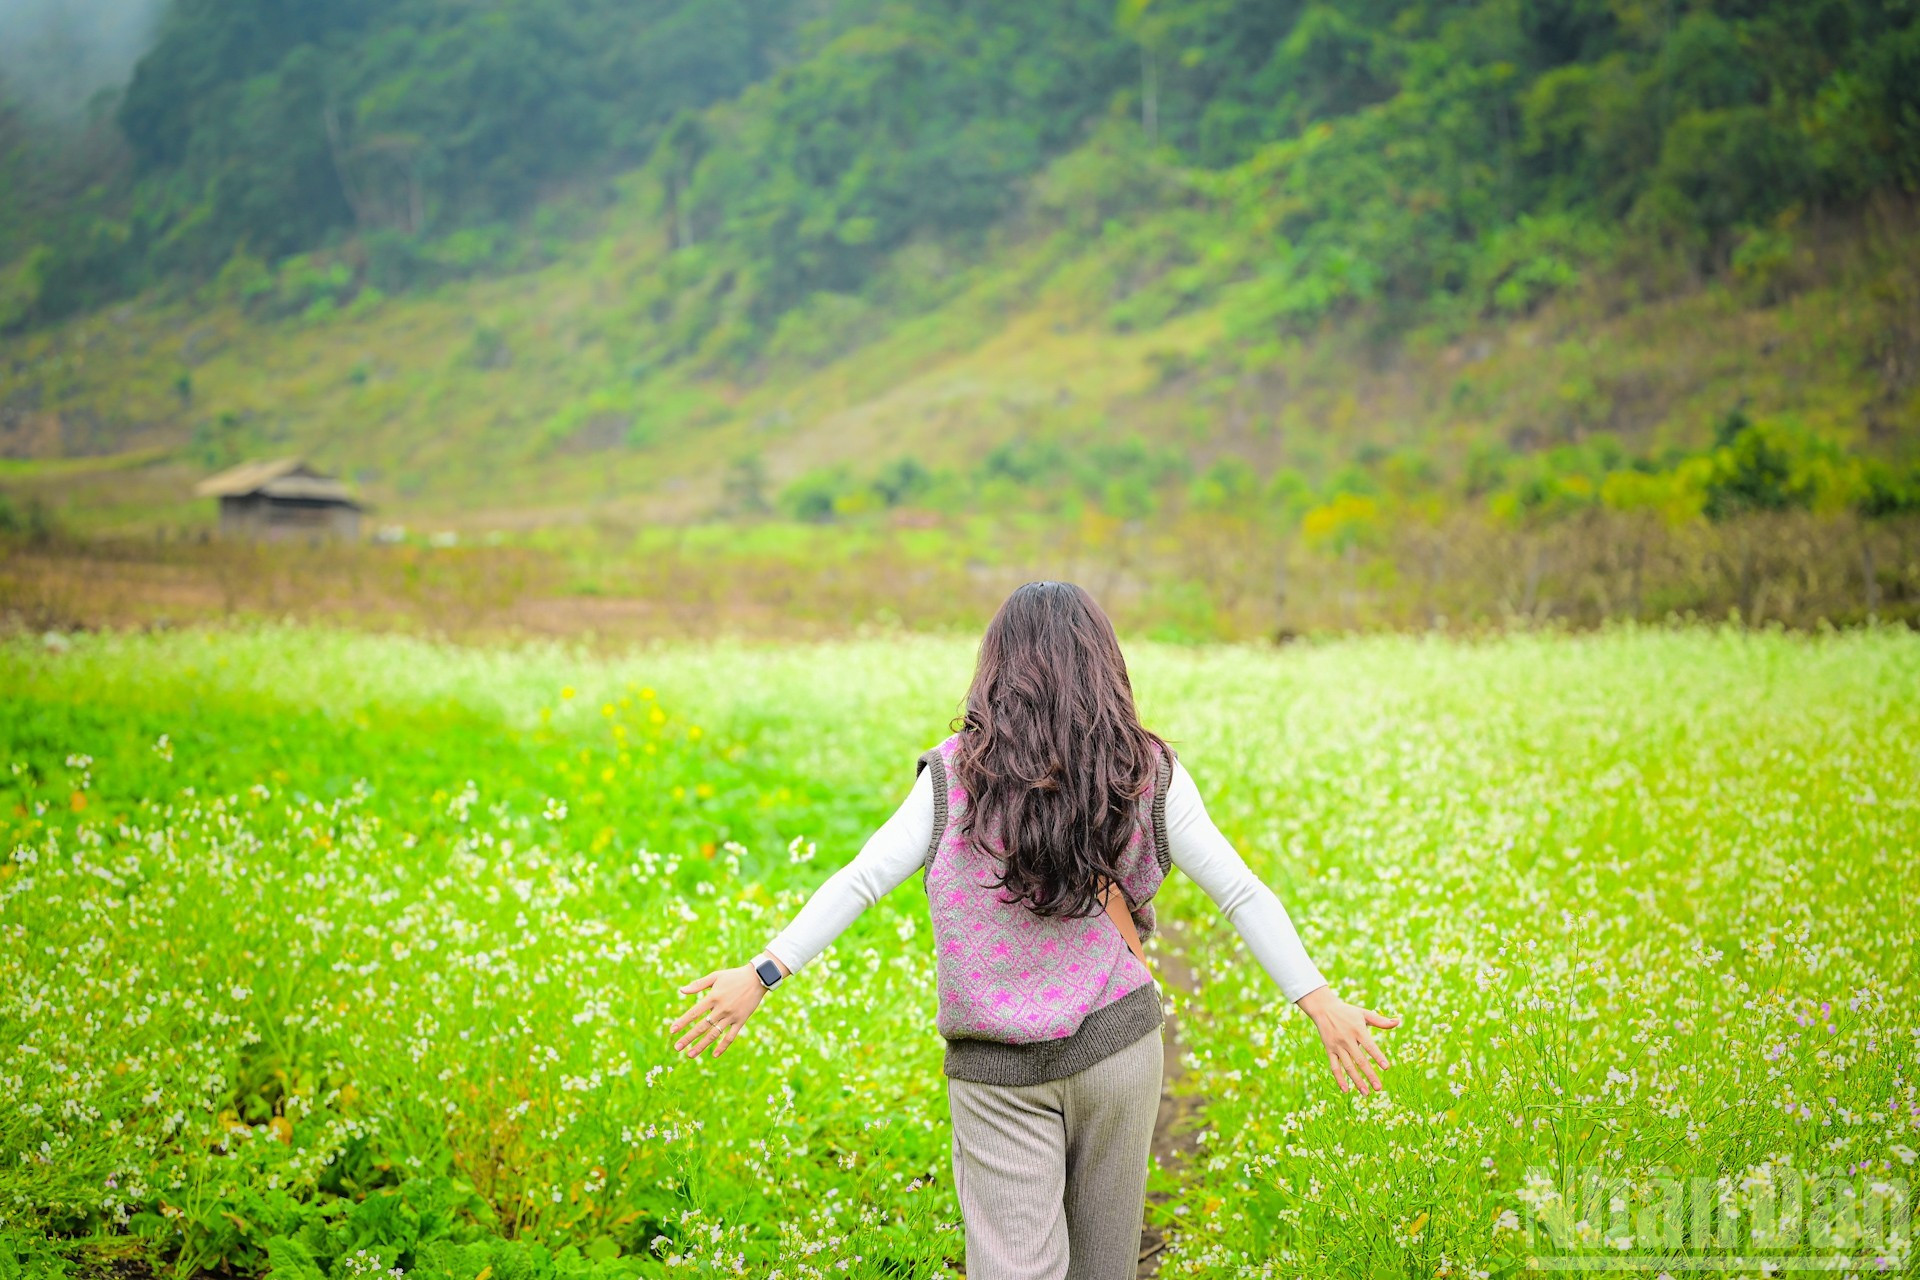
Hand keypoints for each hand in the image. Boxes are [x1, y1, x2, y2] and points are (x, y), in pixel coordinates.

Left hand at [669, 956, 783, 1058]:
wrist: (758, 978)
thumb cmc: (734, 976)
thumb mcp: (715, 976)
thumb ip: (698, 984)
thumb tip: (681, 991)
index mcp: (713, 997)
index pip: (694, 1012)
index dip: (683, 1022)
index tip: (672, 1030)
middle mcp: (721, 1008)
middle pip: (702, 1026)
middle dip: (688, 1038)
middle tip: (676, 1048)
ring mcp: (731, 1016)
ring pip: (714, 1034)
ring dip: (701, 1045)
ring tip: (690, 1055)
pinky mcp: (741, 1020)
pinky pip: (731, 1036)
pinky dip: (723, 1046)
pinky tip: (715, 1055)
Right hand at [1296, 985, 1398, 1095]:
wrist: (1323, 1009)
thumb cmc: (1347, 1012)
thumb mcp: (1364, 1013)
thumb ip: (1380, 1020)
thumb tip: (1398, 1022)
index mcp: (1358, 1030)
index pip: (1370, 1046)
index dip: (1378, 1057)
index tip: (1387, 1067)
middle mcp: (1347, 1040)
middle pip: (1360, 1060)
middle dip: (1369, 1075)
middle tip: (1378, 1088)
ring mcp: (1337, 1046)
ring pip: (1348, 1066)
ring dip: (1357, 1081)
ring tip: (1366, 1093)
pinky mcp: (1329, 1050)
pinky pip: (1334, 1067)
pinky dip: (1339, 1079)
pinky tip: (1346, 1090)